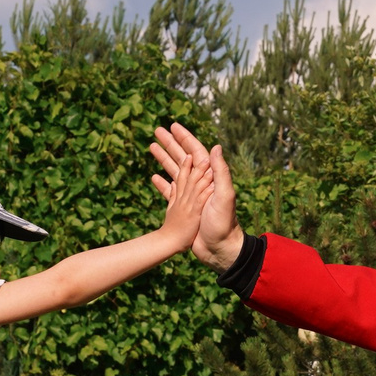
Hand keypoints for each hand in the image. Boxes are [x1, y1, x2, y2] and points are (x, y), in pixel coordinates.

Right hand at [151, 123, 238, 269]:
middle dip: (171, 143)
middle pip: (183, 157)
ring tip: (151, 146)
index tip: (173, 126)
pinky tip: (153, 177)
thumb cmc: (223, 224)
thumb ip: (220, 172)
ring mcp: (191, 195)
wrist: (219, 249)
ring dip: (163, 158)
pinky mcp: (184, 208)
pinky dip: (162, 183)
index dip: (185, 138)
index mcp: (210, 178)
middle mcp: (200, 183)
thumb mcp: (224, 196)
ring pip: (175, 171)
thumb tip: (215, 146)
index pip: (196, 152)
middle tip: (157, 131)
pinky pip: (170, 192)